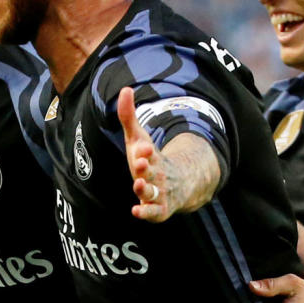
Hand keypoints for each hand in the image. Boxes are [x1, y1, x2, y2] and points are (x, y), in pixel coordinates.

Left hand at [117, 87, 171, 221]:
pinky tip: (135, 211)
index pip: (149, 153)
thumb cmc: (150, 159)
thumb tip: (125, 89)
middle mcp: (158, 175)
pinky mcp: (159, 209)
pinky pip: (154, 213)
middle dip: (147, 167)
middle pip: (154, 171)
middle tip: (141, 161)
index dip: (145, 151)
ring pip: (154, 192)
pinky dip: (146, 213)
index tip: (143, 147)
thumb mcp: (137, 138)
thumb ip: (128, 116)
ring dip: (146, 189)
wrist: (178, 184)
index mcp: (152, 157)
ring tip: (138, 185)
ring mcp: (160, 193)